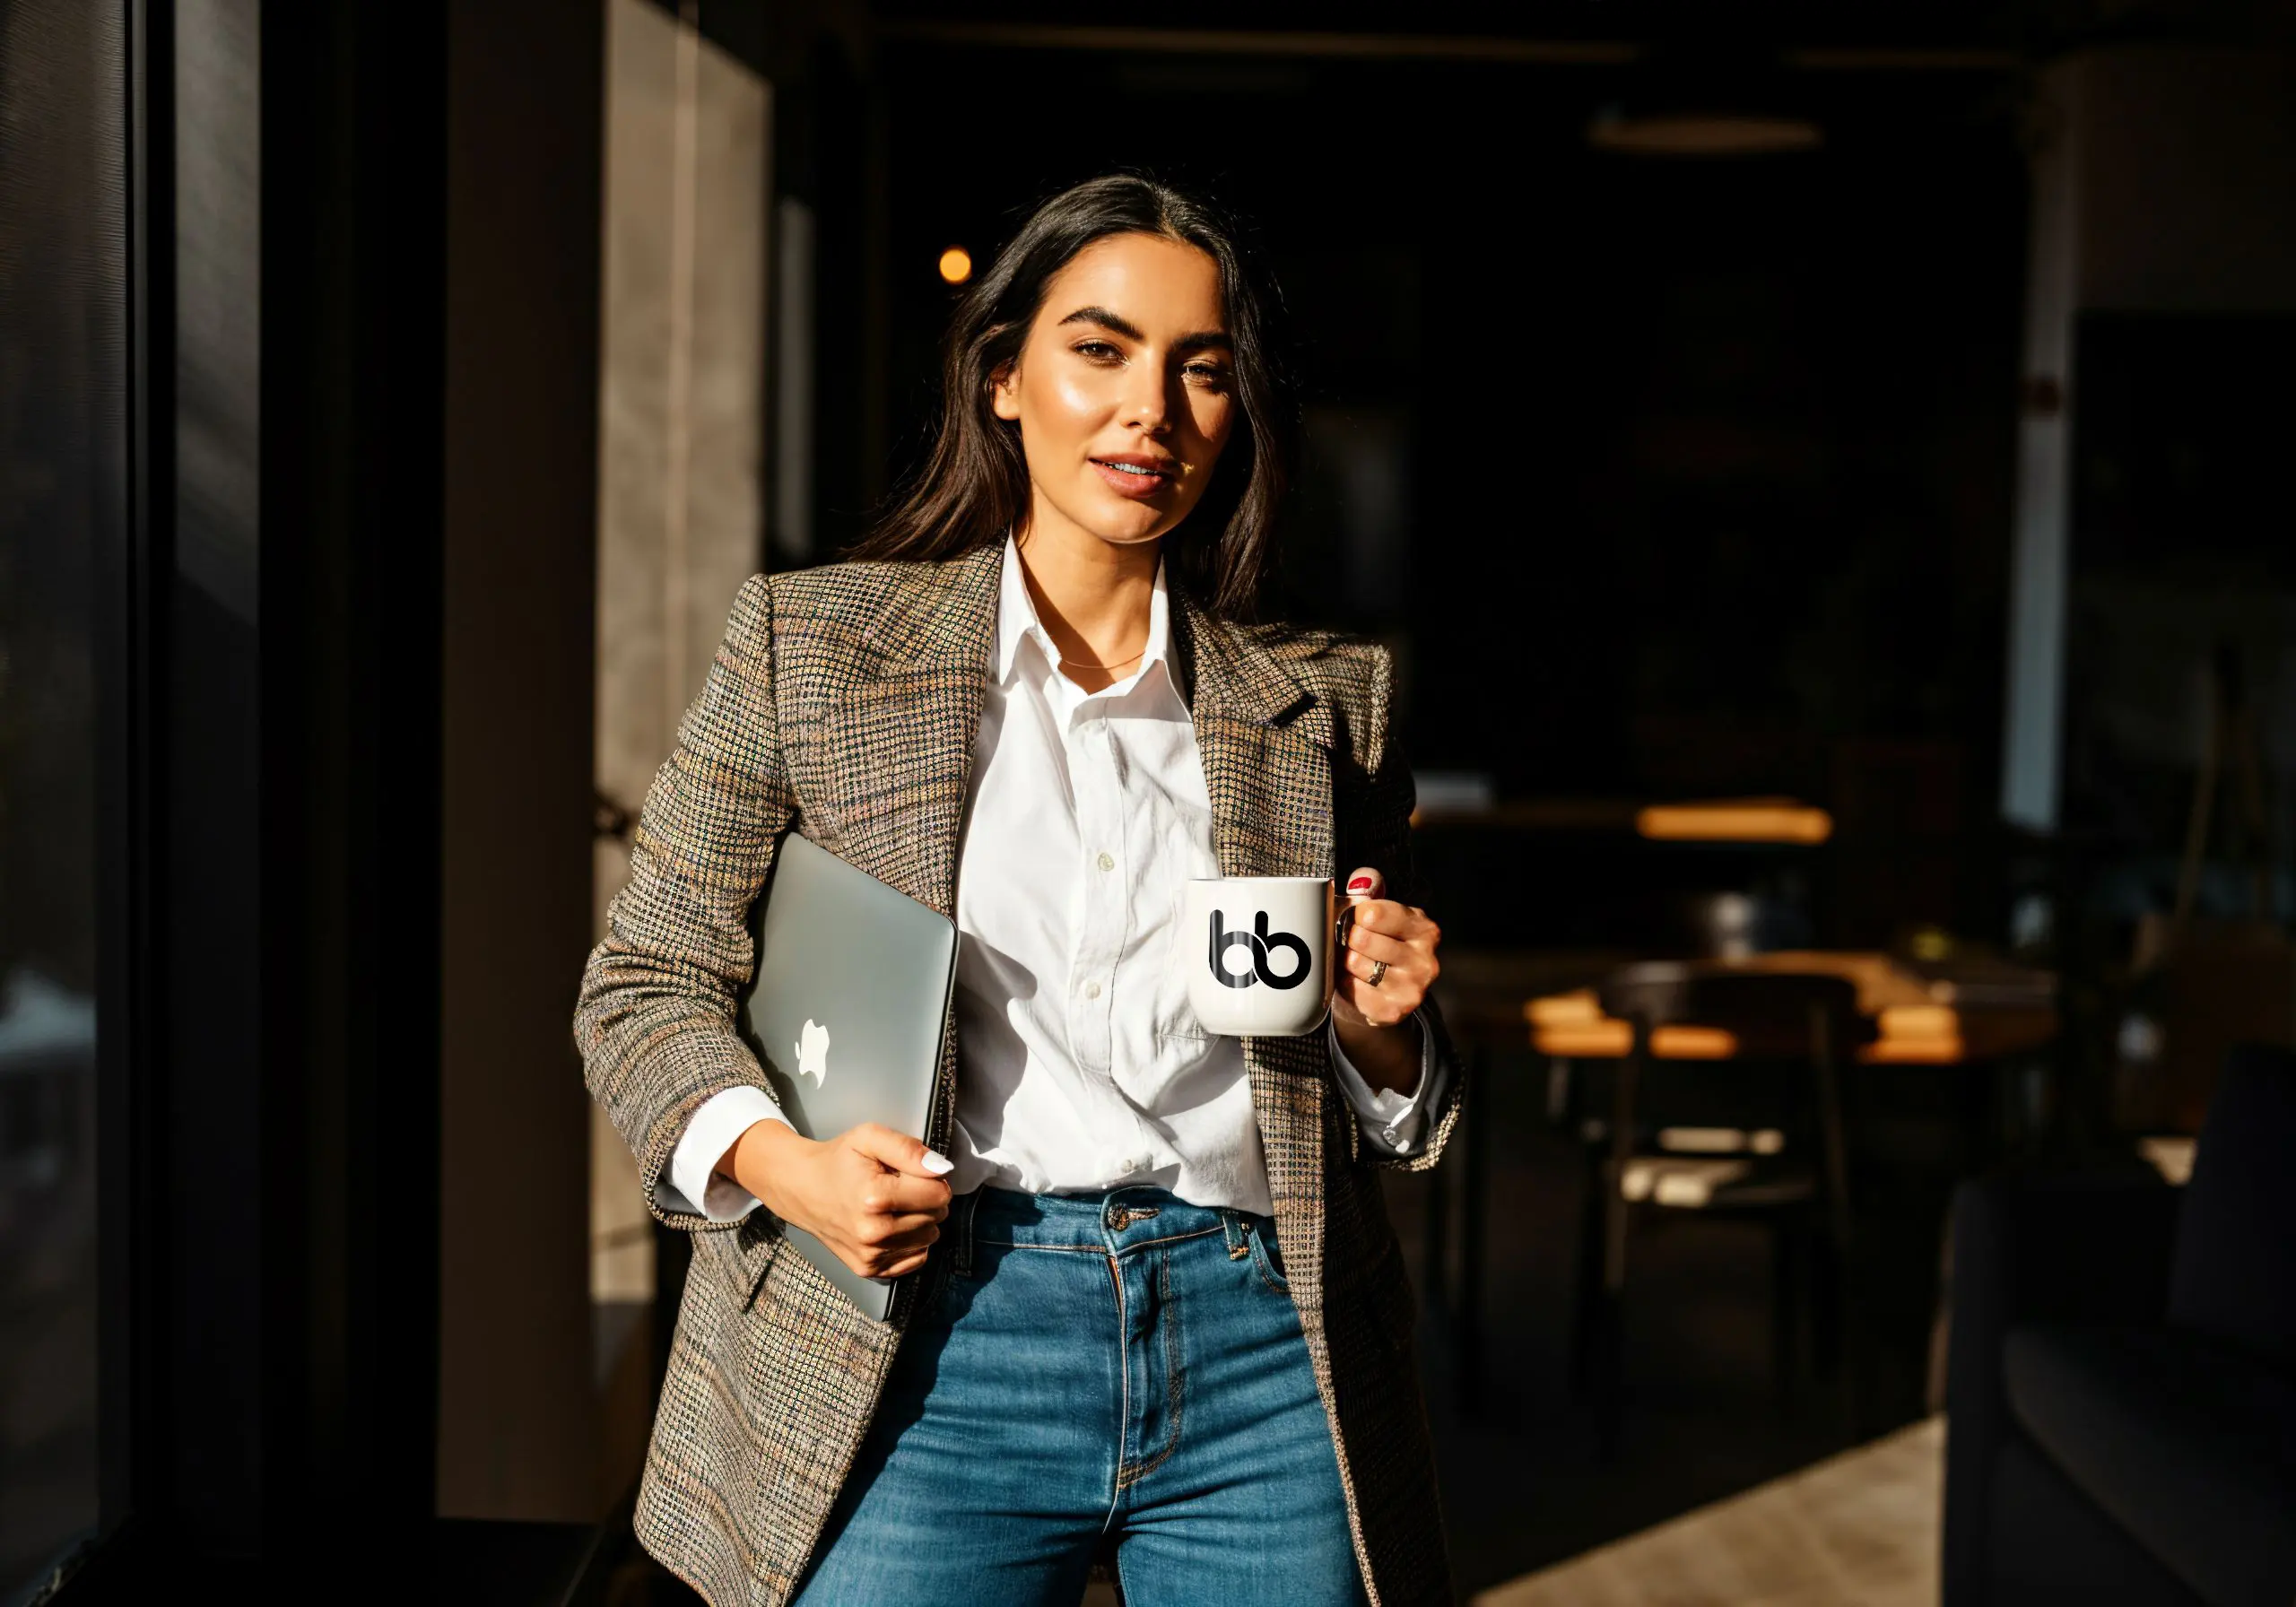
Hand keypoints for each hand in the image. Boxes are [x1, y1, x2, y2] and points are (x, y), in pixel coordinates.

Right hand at [720, 1119, 952, 1279]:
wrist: (801, 1189)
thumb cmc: (838, 1160)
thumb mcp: (869, 1137)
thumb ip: (908, 1149)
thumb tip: (942, 1168)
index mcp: (874, 1198)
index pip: (938, 1194)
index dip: (932, 1179)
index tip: (911, 1173)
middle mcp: (874, 1233)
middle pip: (937, 1217)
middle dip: (926, 1199)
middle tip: (900, 1187)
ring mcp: (871, 1255)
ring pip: (929, 1238)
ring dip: (920, 1221)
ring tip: (893, 1206)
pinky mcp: (868, 1269)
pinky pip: (915, 1259)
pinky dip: (911, 1242)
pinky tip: (892, 1225)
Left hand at [1332, 866, 1439, 1028]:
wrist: (1378, 994)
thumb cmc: (1376, 946)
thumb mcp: (1376, 913)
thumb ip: (1369, 890)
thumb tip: (1363, 880)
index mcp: (1425, 929)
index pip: (1374, 912)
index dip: (1356, 914)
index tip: (1357, 919)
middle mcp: (1426, 960)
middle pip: (1362, 938)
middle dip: (1349, 940)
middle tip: (1353, 944)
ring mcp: (1413, 988)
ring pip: (1356, 964)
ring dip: (1346, 962)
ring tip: (1354, 963)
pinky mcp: (1395, 1011)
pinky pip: (1353, 989)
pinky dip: (1346, 984)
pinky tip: (1355, 982)